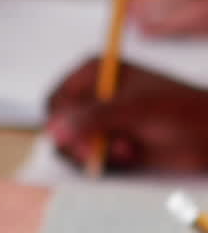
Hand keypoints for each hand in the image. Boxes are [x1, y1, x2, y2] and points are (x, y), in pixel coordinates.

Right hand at [47, 57, 207, 172]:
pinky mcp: (109, 143)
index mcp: (96, 72)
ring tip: (127, 147)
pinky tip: (131, 153)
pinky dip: (108, 161)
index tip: (79, 133)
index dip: (62, 120)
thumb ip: (91, 118)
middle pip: (60, 126)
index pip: (57, 99)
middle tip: (103, 145)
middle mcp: (94, 94)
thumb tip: (54, 131)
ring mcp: (101, 121)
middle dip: (81, 141)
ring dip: (97, 152)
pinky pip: (89, 159)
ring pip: (72, 146)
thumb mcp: (133, 109)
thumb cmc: (179, 111)